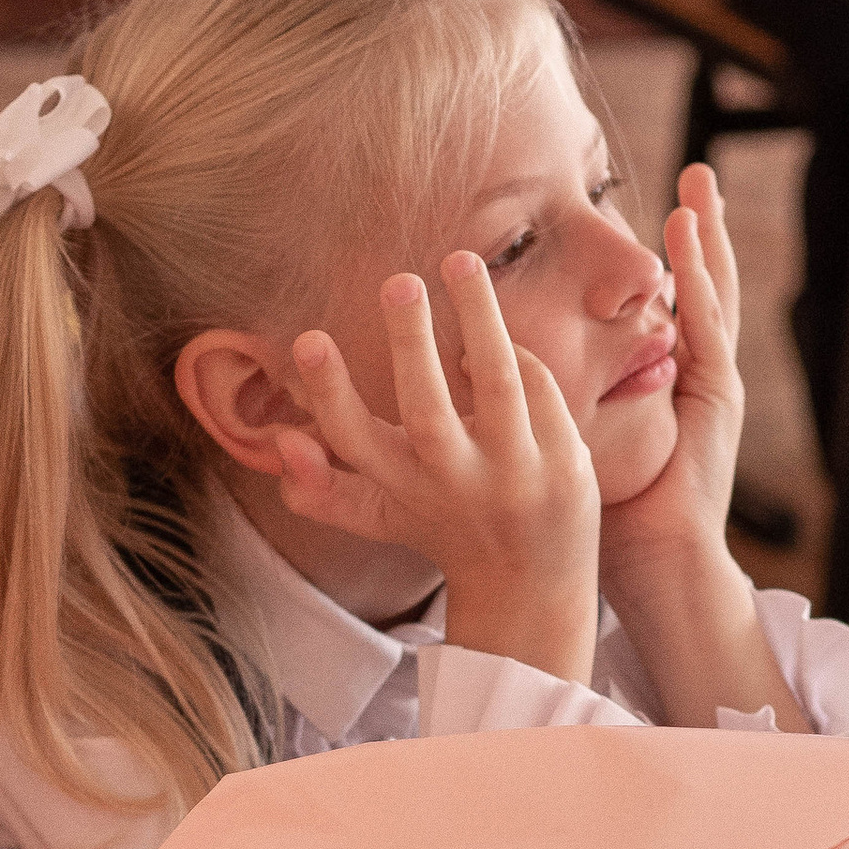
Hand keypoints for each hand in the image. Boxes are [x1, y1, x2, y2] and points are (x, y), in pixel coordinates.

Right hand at [276, 254, 600, 684]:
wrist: (531, 586)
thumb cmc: (443, 529)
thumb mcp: (380, 515)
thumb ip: (322, 488)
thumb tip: (283, 441)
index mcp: (402, 489)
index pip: (355, 441)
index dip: (327, 392)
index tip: (307, 338)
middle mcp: (456, 484)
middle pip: (427, 409)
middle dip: (408, 341)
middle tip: (398, 279)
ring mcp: (516, 476)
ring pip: (498, 381)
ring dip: (478, 315)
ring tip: (459, 261)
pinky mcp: (565, 464)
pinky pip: (536, 386)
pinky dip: (514, 355)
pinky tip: (494, 342)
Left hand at [595, 169, 794, 730]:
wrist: (656, 565)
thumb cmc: (607, 516)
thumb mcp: (570, 438)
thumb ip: (541, 397)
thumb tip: (483, 363)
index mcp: (672, 382)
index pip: (674, 304)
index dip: (669, 256)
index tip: (660, 203)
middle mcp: (698, 376)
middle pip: (704, 287)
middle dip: (703, 231)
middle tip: (699, 174)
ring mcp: (716, 387)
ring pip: (716, 297)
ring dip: (708, 241)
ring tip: (700, 189)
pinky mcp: (719, 401)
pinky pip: (710, 331)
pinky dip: (701, 286)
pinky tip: (690, 249)